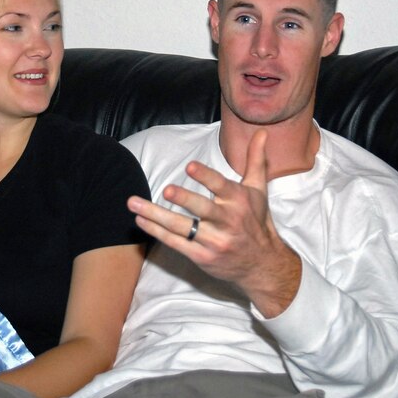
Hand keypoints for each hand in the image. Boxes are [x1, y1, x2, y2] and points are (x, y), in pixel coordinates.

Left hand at [128, 129, 301, 316]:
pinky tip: (141, 221)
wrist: (263, 265)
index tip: (190, 166)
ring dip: (155, 216)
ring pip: (182, 227)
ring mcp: (213, 241)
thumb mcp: (258, 190)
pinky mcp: (202, 256)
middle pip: (202, 209)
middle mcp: (227, 222)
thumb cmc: (257, 221)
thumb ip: (255, 159)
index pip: (221, 186)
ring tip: (134, 203)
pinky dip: (157, 232)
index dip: (206, 177)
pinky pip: (176, 243)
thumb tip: (262, 132)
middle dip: (184, 199)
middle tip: (166, 189)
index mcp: (239, 201)